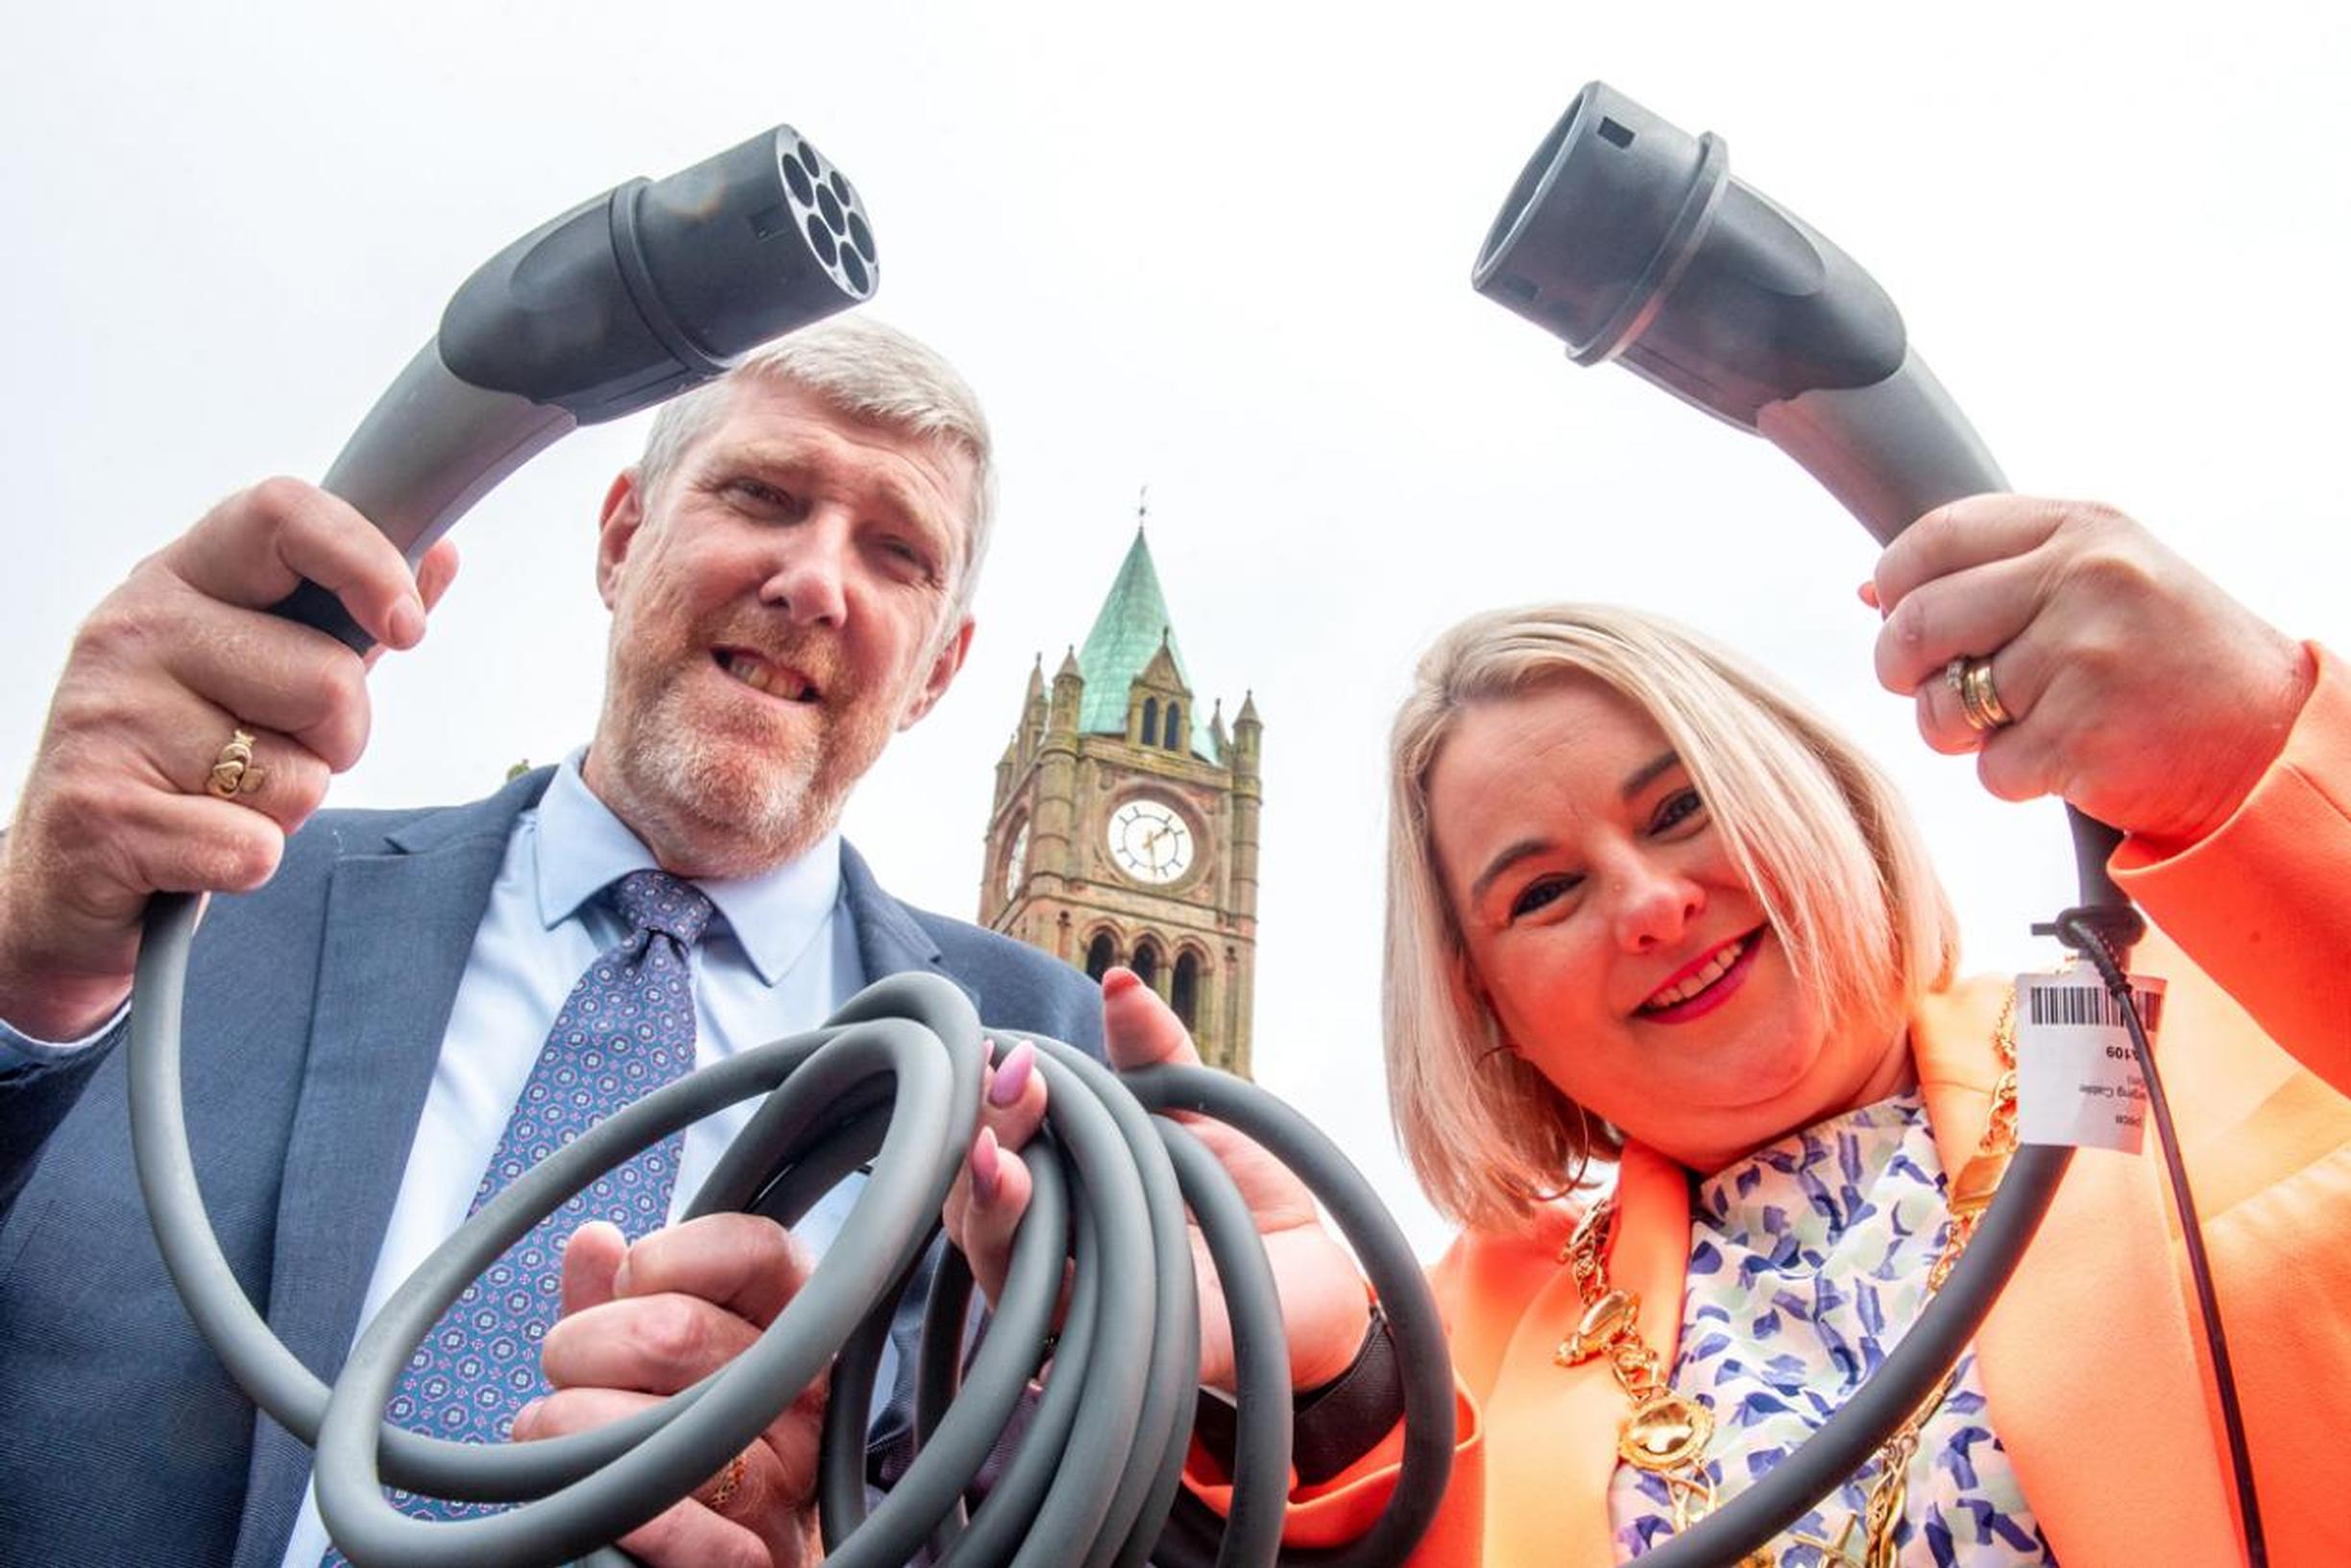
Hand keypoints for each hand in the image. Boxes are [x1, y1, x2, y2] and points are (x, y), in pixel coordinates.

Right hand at [0, 478, 457, 1037]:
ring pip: (299, 777)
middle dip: (337, 741)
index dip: (367, 561)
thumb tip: (439, 553)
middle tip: (270, 755)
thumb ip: (352, 619)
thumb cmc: (187, 763)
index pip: (280, 513)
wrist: (70, 875)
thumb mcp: (270, 676)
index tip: (409, 627)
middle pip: (329, 678)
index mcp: (179, 580)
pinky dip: (242, 864)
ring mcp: (107, 715)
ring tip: (216, 800)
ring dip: (284, 809)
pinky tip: (189, 853)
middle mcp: (131, 629)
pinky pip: (252, 848)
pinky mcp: (100, 814)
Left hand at [515, 1216, 825, 1567]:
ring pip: (660, 1423)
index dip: (671, 1254)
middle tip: (566, 1372)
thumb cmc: (682, 1450)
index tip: (624, 1280)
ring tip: (551, 1435)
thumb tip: (593, 1243)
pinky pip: (673, 1523)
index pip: (758, 1251)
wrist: (713, 1566)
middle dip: (586, 1345)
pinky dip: (614, 1504)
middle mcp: (803, 1398)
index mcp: (794, 1331)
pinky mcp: (753, 1560)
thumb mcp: (653, 1366)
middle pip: (680, 1331)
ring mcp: (786, 1482)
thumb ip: (622, 1303)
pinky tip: (581, 1492)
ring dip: (571, 1426)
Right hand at [943, 969, 1370, 1393]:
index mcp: (1055, 1177)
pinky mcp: (1094, 1341)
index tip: (1004, 1054)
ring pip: (990, 1250)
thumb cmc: (1241, 1191)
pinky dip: (1023, 1256)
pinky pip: (1042, 1307)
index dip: (985, 1098)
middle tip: (1013, 1087)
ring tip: (995, 1150)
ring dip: (984, 1196)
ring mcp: (1062, 1292)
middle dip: (982, 1133)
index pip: (989, 1137)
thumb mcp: (1194, 1108)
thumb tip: (1119, 980)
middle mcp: (1044, 1235)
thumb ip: (1153, 1051)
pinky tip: (1019, 1205)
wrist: (1311, 1277)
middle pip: (970, 1191)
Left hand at [1867, 495, 2312, 848]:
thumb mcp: (2099, 578)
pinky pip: (1990, 769)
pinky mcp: (2083, 738)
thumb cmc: (2166, 656)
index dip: (1896, 585)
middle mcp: (2083, 581)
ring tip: (2020, 723)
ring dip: (1961, 733)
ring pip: (1944, 707)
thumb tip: (1870, 589)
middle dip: (1902, 670)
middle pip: (1918, 624)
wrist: (2268, 738)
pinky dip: (2014, 776)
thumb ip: (1996, 572)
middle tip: (1931, 688)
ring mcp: (2083, 658)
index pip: (1934, 538)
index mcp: (2080, 529)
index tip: (1899, 615)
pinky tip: (2066, 757)